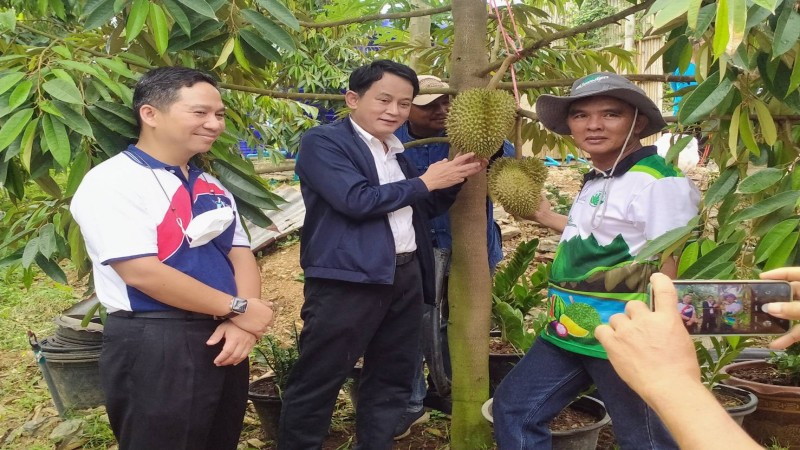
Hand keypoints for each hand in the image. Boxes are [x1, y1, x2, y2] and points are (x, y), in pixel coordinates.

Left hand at [207, 321, 256, 365]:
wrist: (248, 318)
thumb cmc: (234, 323)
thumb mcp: (223, 327)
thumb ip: (216, 336)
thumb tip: (209, 343)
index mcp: (234, 338)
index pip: (227, 352)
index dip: (221, 358)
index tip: (216, 361)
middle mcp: (242, 343)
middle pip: (233, 356)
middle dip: (225, 362)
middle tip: (219, 364)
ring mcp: (247, 344)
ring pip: (240, 357)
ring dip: (232, 362)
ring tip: (225, 363)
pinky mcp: (251, 344)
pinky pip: (246, 355)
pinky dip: (240, 360)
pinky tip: (235, 362)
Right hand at [230, 298, 273, 338]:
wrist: (239, 309)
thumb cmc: (248, 303)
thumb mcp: (258, 301)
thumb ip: (265, 304)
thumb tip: (271, 304)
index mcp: (270, 313)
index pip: (270, 320)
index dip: (265, 320)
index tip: (260, 320)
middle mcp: (268, 320)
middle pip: (268, 326)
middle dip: (263, 325)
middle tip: (256, 324)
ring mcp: (263, 326)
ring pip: (263, 331)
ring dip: (259, 330)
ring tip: (253, 328)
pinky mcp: (256, 331)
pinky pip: (259, 336)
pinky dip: (256, 335)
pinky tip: (251, 332)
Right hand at [418, 152, 483, 190]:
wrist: (430, 182)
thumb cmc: (432, 172)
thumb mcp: (436, 164)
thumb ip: (442, 162)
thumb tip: (446, 160)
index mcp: (450, 165)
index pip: (461, 159)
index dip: (467, 155)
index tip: (473, 153)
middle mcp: (454, 170)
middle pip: (466, 167)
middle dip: (473, 164)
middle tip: (479, 163)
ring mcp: (455, 177)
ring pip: (466, 174)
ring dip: (471, 171)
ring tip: (476, 169)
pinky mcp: (454, 182)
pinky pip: (461, 179)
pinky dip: (462, 178)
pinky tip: (463, 178)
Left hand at [595, 273, 699, 401]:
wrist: (669, 387)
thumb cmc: (682, 369)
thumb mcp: (682, 341)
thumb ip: (669, 328)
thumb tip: (662, 325)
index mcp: (667, 318)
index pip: (663, 290)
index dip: (659, 280)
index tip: (656, 277)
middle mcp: (646, 319)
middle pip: (633, 305)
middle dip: (635, 315)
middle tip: (639, 331)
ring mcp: (627, 330)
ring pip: (617, 318)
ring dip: (620, 327)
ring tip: (625, 341)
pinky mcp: (613, 342)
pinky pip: (601, 330)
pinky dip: (605, 334)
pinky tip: (611, 342)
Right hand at [760, 268, 799, 349]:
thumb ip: (793, 308)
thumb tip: (769, 308)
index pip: (793, 274)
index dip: (777, 274)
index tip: (760, 279)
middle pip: (789, 295)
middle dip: (773, 301)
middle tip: (756, 304)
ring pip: (792, 315)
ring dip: (778, 322)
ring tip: (760, 325)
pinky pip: (798, 330)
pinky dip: (788, 338)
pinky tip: (775, 345)